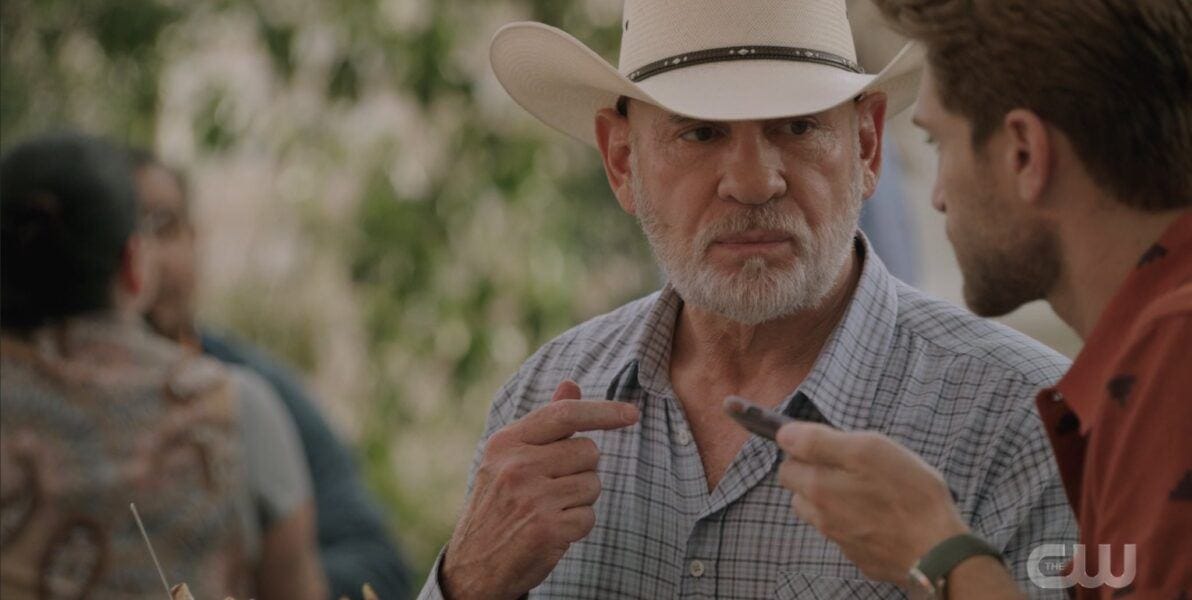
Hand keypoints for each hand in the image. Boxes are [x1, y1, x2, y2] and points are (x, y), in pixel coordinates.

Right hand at [440, 380, 639, 599]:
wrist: (472, 567)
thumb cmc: (498, 507)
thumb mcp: (508, 460)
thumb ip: (543, 426)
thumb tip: (571, 384)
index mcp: (506, 443)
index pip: (564, 415)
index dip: (602, 411)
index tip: (631, 414)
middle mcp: (517, 466)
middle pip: (588, 451)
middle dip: (582, 470)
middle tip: (552, 489)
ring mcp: (533, 498)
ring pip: (593, 484)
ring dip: (580, 500)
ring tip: (548, 510)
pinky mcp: (548, 529)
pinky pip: (589, 516)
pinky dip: (577, 526)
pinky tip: (551, 532)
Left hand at [775, 422, 968, 583]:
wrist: (938, 551)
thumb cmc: (908, 494)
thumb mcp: (866, 449)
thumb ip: (818, 441)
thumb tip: (784, 435)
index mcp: (816, 488)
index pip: (787, 463)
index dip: (806, 450)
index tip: (830, 446)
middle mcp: (821, 517)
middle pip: (800, 490)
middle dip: (816, 474)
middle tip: (852, 467)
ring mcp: (840, 540)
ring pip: (822, 513)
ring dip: (834, 499)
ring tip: (867, 491)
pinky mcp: (861, 556)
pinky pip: (847, 533)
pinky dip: (856, 522)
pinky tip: (882, 515)